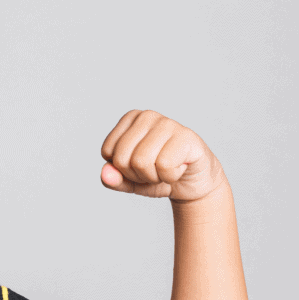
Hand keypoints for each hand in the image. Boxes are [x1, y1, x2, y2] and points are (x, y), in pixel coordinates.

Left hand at [99, 110, 223, 201]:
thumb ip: (113, 179)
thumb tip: (105, 174)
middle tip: (155, 170)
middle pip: (122, 158)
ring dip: (154, 176)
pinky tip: (180, 167)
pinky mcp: (186, 136)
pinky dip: (170, 176)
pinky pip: (164, 165)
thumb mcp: (130, 181)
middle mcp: (147, 116)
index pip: (108, 152)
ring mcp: (168, 123)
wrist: (193, 184)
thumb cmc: (159, 176)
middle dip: (137, 175)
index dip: (122, 169)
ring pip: (141, 162)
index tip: (140, 166)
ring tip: (168, 169)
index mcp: (130, 119)